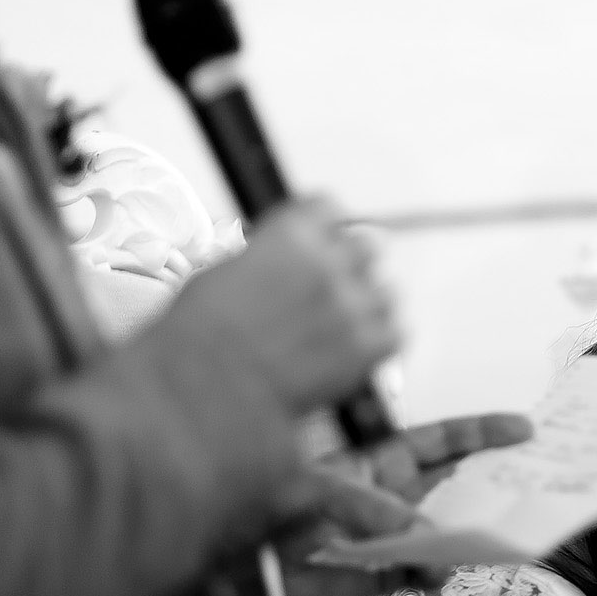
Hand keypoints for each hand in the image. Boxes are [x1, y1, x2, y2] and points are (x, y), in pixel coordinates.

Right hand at [164, 196, 399, 415]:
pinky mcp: (370, 346)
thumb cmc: (200, 337)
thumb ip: (269, 259)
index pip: (328, 207)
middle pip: (366, 247)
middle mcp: (329, 262)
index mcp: (290, 234)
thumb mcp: (224, 274)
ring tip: (339, 328)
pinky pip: (396, 332)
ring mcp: (354, 304)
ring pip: (386, 291)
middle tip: (329, 292)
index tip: (321, 240)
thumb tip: (283, 263)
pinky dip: (380, 341)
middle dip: (349, 267)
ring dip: (368, 305)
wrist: (210, 388)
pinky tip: (355, 351)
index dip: (323, 228)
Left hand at [276, 413, 532, 595]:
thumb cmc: (276, 511)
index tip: (522, 430)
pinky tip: (444, 571)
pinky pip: (426, 572)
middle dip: (493, 483)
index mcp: (384, 460)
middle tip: (533, 483)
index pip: (443, 441)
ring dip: (472, 531)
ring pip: (450, 529)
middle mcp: (399, 495)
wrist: (245, 568)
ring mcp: (398, 535)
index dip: (482, 434)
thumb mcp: (328, 493)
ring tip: (501, 531)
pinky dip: (437, 573)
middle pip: (457, 485)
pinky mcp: (389, 575)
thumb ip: (381, 513)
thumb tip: (430, 546)